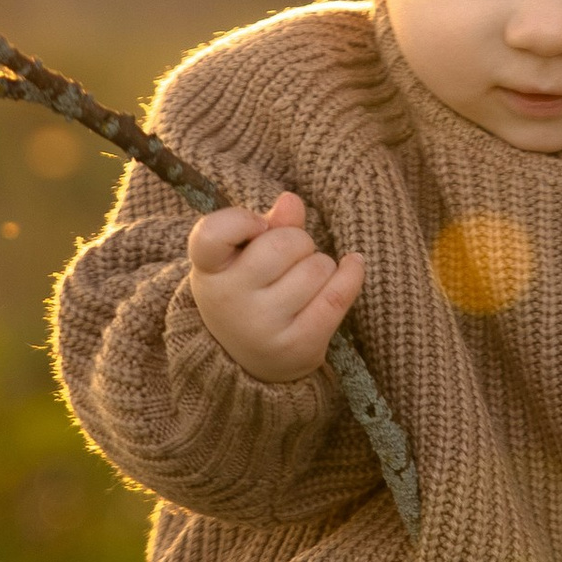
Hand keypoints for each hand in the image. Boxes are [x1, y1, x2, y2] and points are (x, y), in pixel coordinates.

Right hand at [187, 192, 366, 385]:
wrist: (250, 360)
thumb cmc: (249, 291)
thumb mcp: (244, 256)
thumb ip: (268, 224)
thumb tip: (291, 201)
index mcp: (209, 271)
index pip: (212, 234)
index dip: (240, 219)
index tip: (259, 225)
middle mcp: (230, 301)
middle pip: (284, 242)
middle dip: (298, 242)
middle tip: (290, 259)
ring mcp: (263, 327)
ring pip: (318, 266)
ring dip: (321, 265)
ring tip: (304, 281)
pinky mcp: (298, 346)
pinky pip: (338, 295)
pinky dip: (351, 274)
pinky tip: (352, 265)